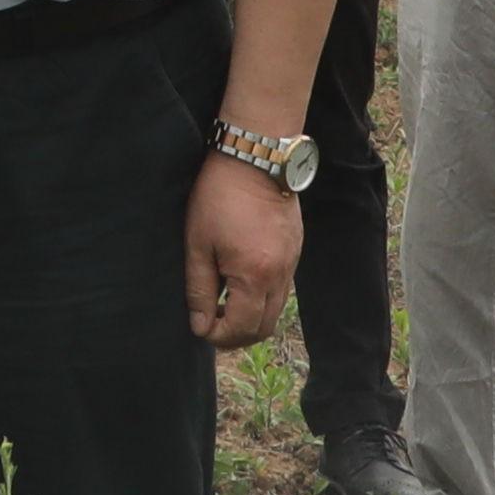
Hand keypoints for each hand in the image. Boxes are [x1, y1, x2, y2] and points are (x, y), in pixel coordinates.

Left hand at [185, 151, 301, 344]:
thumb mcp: (198, 244)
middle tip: (211, 325)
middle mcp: (281, 275)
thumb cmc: (219, 197)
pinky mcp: (296, 250)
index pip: (241, 328)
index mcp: (255, 276)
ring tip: (224, 306)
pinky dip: (262, 298)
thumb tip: (200, 325)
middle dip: (236, 335)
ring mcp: (293, 263)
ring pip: (276, 311)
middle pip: (263, 328)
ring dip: (251, 318)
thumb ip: (200, 289)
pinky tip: (240, 284)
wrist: (256, 157)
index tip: (199, 328)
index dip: (217, 336)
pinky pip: (282, 289)